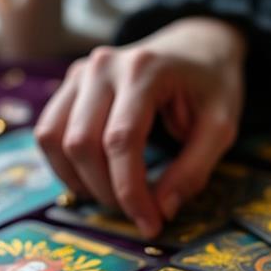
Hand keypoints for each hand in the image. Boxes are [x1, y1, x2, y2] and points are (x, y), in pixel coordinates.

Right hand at [35, 17, 245, 238]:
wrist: (195, 47)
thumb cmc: (210, 86)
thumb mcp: (221, 126)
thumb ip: (194, 169)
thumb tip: (162, 210)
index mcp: (144, 70)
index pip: (121, 140)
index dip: (131, 191)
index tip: (150, 224)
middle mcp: (102, 66)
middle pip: (83, 144)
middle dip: (107, 192)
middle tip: (138, 214)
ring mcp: (80, 73)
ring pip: (55, 140)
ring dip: (81, 182)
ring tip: (116, 198)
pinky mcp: (69, 86)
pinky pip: (49, 133)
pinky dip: (66, 167)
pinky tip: (95, 181)